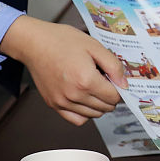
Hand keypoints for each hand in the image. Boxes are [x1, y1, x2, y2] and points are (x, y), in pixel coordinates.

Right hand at [0, 15, 127, 125]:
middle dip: (110, 96)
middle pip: (105, 107)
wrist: (35, 43)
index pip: (114, 97)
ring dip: (99, 104)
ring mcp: (62, 102)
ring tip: (94, 86)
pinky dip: (85, 112)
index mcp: (86, 80)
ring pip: (93, 115)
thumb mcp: (94, 46)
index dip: (119, 88)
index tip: (115, 79)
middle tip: (105, 80)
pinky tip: (85, 98)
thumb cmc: (62, 41)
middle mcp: (74, 95)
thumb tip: (124, 84)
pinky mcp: (54, 104)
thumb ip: (113, 66)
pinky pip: (76, 119)